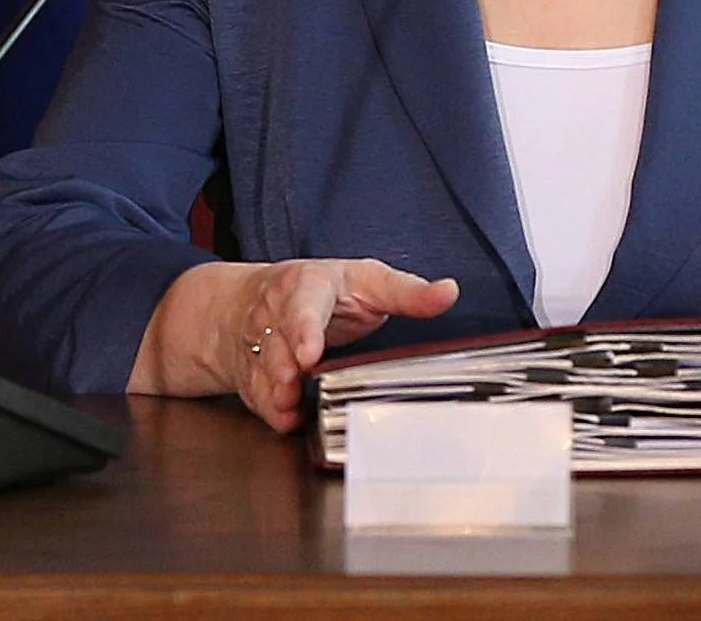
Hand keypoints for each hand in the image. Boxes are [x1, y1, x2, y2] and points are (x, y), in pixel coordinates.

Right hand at [128, 259, 459, 430]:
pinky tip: (284, 418)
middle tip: (294, 383)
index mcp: (309, 284)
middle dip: (283, 364)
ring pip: (261, 367)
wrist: (252, 300)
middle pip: (276, 339)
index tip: (309, 353)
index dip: (304, 329)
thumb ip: (406, 292)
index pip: (304, 304)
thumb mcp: (368, 282)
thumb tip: (448, 292)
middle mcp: (277, 311)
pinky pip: (255, 391)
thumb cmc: (325, 292)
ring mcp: (259, 342)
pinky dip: (269, 407)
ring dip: (274, 388)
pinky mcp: (251, 370)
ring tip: (287, 404)